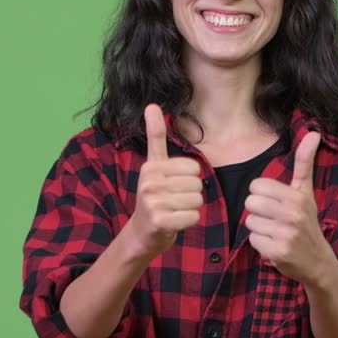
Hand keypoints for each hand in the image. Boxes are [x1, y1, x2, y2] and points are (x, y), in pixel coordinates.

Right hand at [125, 104, 202, 260]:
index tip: (173, 185)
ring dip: (190, 209)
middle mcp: (150, 182)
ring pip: (197, 201)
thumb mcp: (154, 165)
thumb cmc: (154, 197)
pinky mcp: (160, 221)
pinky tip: (174, 222)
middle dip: (191, 195)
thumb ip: (155, 136)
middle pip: (197, 184)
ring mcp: (153, 202)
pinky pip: (193, 217)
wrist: (141, 233)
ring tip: (174, 211)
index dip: (190, 179)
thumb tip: (152, 105)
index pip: (193, 167)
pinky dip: (188, 222)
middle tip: (173, 201)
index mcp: (151, 166)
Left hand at [244, 132, 333, 284]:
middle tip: (274, 219)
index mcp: (297, 196)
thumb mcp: (306, 192)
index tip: (276, 203)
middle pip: (250, 203)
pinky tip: (275, 245)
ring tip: (275, 232)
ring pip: (250, 222)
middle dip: (258, 212)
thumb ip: (305, 162)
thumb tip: (313, 132)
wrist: (318, 261)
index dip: (262, 195)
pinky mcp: (277, 252)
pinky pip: (253, 240)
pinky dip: (261, 244)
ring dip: (259, 229)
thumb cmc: (307, 222)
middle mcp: (293, 214)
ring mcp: (285, 234)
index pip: (257, 186)